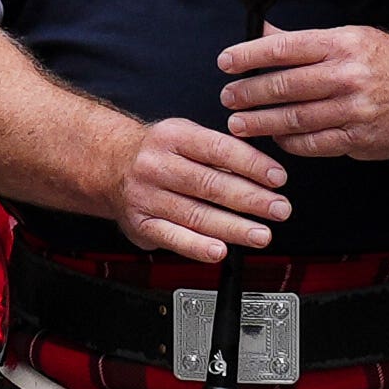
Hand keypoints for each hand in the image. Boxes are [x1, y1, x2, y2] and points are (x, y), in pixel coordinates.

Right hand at [115, 116, 291, 263]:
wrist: (110, 165)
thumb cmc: (158, 153)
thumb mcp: (186, 136)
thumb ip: (219, 152)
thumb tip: (262, 173)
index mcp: (173, 137)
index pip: (219, 150)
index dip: (252, 165)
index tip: (278, 178)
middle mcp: (157, 166)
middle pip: (210, 185)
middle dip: (251, 200)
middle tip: (278, 209)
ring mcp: (146, 196)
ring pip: (195, 214)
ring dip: (233, 228)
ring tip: (261, 234)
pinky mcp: (141, 223)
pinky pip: (172, 237)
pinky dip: (197, 246)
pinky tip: (219, 251)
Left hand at [221, 24, 388, 160]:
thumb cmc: (387, 60)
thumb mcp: (349, 37)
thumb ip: (304, 42)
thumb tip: (262, 34)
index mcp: (341, 44)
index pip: (283, 48)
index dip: (248, 55)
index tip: (225, 62)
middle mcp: (346, 75)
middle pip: (284, 86)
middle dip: (248, 93)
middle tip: (227, 98)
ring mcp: (353, 110)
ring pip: (295, 119)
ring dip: (261, 122)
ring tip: (239, 123)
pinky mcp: (360, 138)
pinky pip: (314, 144)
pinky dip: (290, 142)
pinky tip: (276, 138)